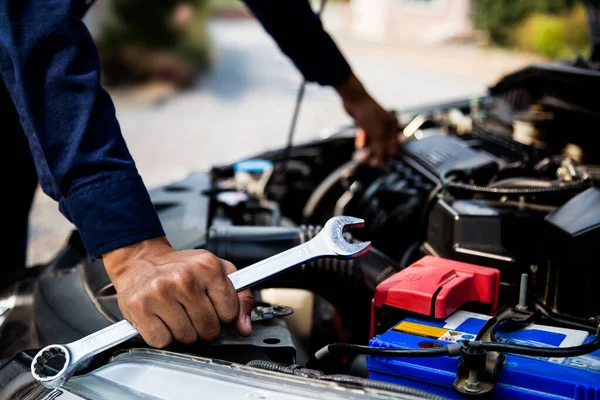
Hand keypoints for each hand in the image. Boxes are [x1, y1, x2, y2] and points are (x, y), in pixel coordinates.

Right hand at [103, 237, 253, 347]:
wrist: (141, 260)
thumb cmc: (180, 267)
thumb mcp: (216, 271)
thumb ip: (239, 297)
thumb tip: (244, 327)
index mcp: (207, 266)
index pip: (230, 312)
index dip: (224, 315)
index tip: (214, 308)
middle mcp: (184, 278)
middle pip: (209, 329)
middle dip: (204, 326)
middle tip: (193, 311)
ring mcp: (160, 293)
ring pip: (187, 338)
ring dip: (184, 332)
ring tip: (176, 313)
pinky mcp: (139, 308)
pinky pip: (162, 341)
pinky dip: (163, 336)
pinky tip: (161, 318)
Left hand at [335, 73, 397, 165]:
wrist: (353, 97)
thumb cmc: (368, 114)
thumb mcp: (376, 134)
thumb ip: (380, 149)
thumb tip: (384, 163)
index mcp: (392, 126)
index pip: (393, 145)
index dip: (387, 156)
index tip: (379, 165)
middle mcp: (385, 125)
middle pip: (382, 144)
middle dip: (376, 154)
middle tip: (369, 163)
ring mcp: (374, 124)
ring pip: (373, 141)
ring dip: (368, 150)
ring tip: (361, 157)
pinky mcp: (364, 123)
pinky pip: (365, 136)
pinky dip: (362, 141)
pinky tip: (359, 146)